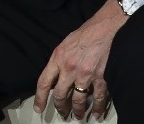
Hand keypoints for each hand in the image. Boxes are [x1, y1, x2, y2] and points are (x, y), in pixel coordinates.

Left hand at [34, 0, 124, 120]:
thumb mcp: (63, 46)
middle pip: (60, 95)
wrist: (104, 29)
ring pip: (78, 100)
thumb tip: (54, 80)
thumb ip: (58, 63)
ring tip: (77, 116)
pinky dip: (96, 107)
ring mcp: (85, 74)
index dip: (40, 98)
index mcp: (57, 58)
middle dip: (60, 107)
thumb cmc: (83, 35)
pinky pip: (97, 97)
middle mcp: (69, 68)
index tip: (39, 108)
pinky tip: (95, 113)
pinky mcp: (100, 77)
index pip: (44, 82)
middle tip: (62, 113)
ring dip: (77, 111)